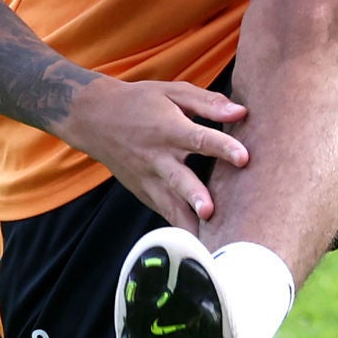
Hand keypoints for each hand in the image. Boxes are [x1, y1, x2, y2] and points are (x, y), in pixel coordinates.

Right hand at [60, 77, 249, 231]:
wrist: (94, 118)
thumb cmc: (139, 101)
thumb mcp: (172, 92)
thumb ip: (208, 103)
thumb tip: (242, 111)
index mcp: (169, 128)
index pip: (199, 138)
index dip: (222, 147)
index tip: (243, 157)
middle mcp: (158, 156)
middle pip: (179, 178)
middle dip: (194, 195)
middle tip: (210, 211)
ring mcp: (148, 178)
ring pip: (168, 204)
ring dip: (186, 222)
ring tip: (205, 243)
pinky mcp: (142, 192)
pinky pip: (162, 211)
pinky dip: (178, 228)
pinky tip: (197, 246)